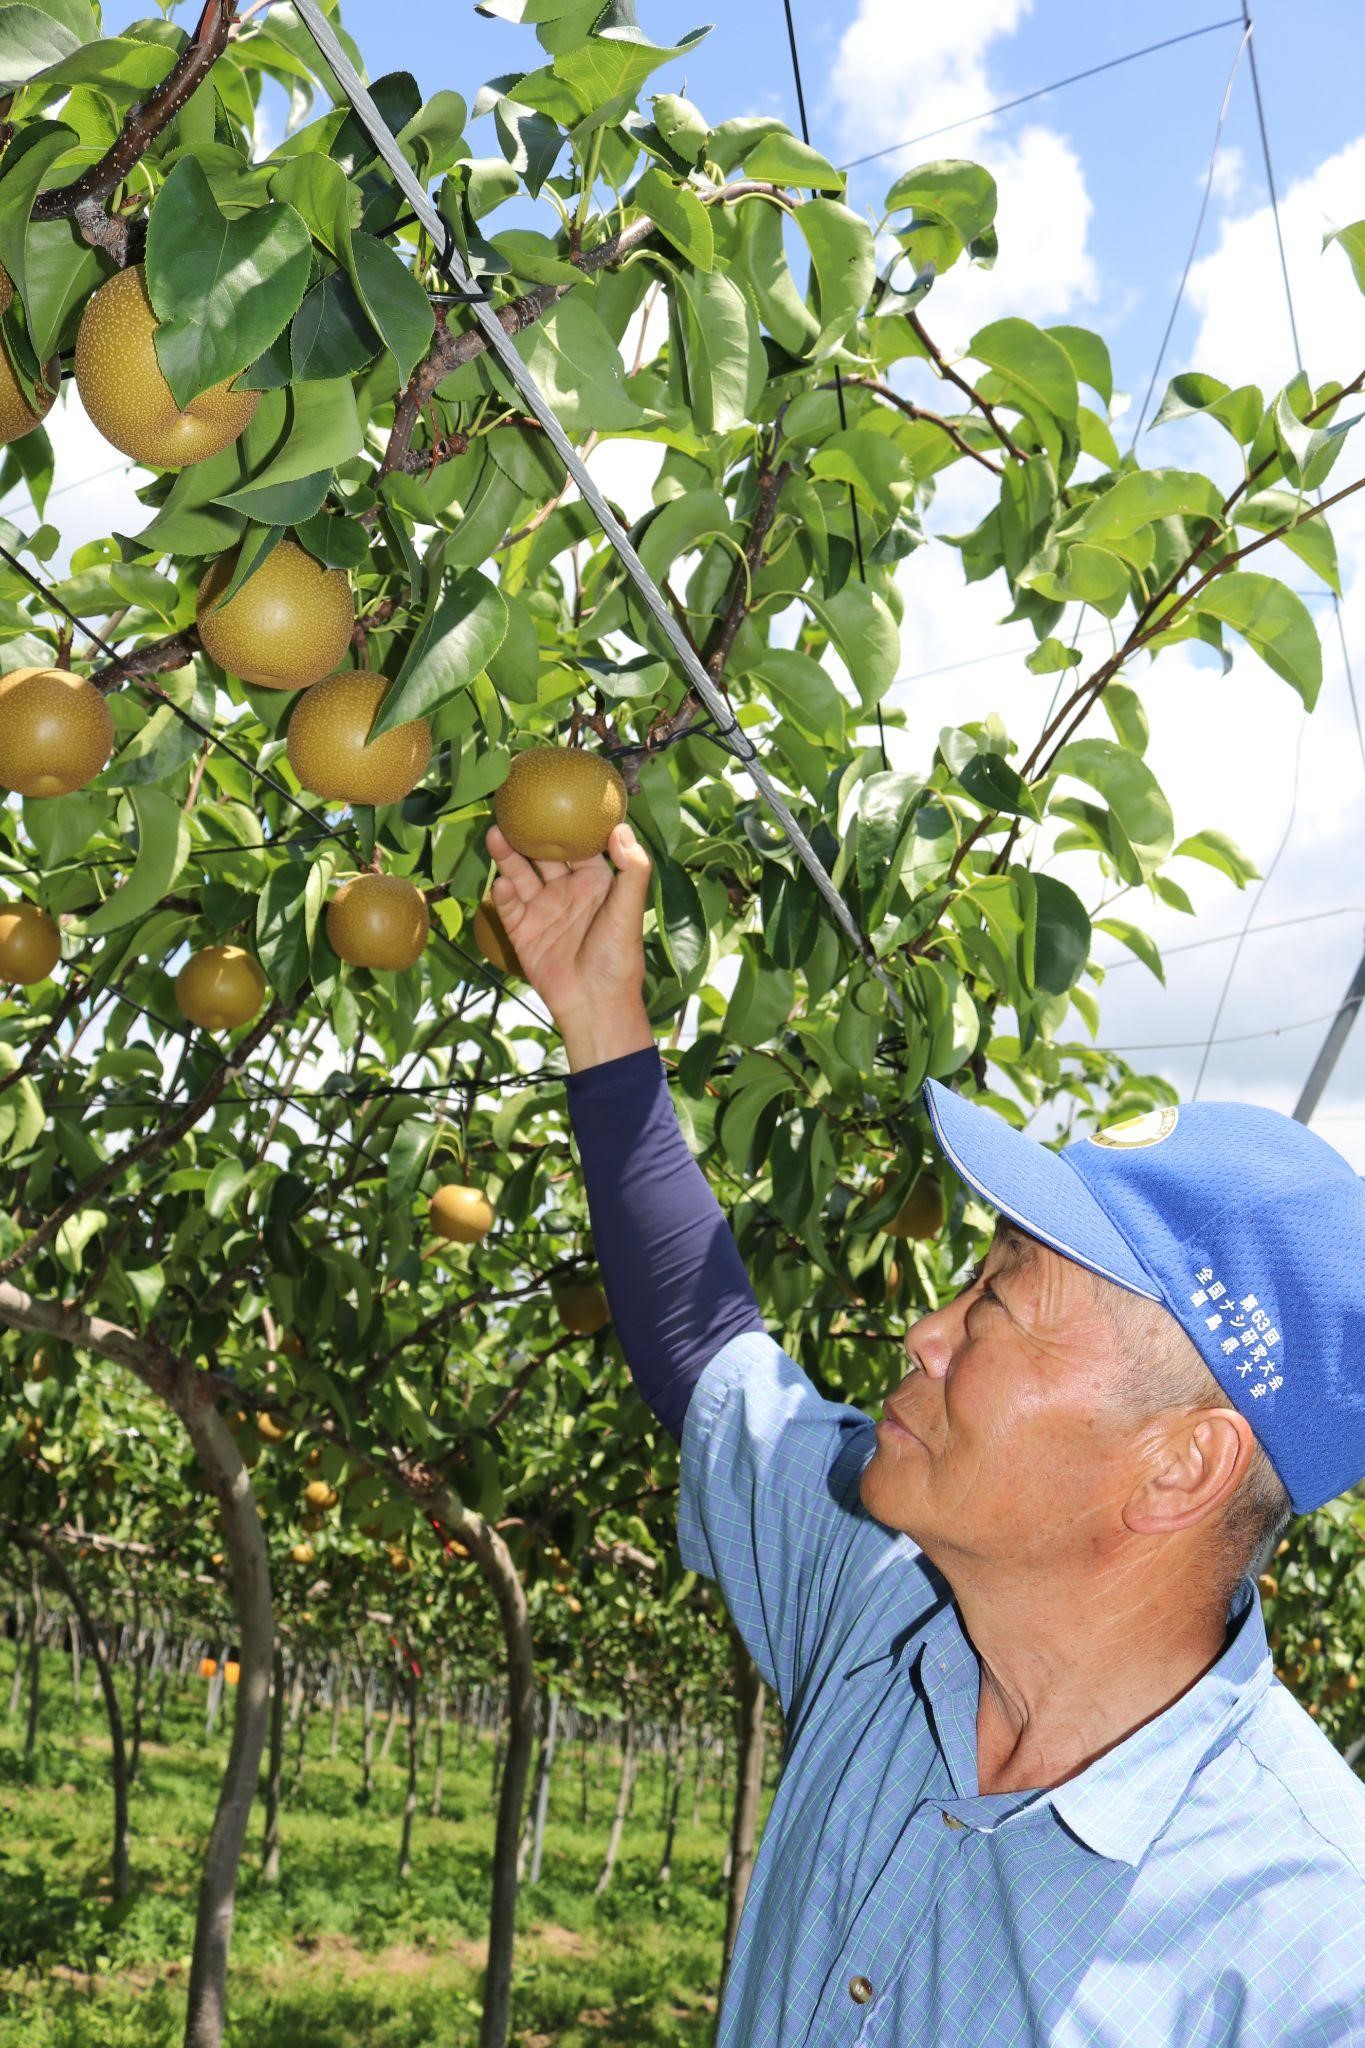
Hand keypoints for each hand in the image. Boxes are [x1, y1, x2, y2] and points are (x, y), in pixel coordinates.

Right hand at [485, 820, 654, 1069]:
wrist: (593, 1005)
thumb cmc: (618, 957)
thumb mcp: (629, 911)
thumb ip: (631, 870)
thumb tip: (621, 828)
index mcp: (596, 882)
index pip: (578, 843)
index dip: (566, 820)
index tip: (553, 793)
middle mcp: (567, 890)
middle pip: (542, 854)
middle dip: (528, 832)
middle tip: (512, 806)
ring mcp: (543, 909)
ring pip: (520, 874)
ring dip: (508, 855)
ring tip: (496, 833)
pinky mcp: (523, 931)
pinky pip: (508, 906)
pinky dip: (503, 893)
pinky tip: (501, 882)